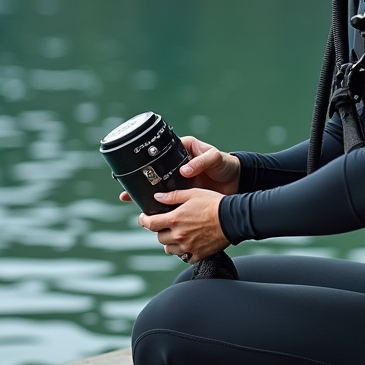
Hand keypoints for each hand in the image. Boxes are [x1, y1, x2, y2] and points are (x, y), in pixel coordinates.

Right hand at [118, 136, 239, 203]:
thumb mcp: (214, 158)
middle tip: (127, 189)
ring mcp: (180, 182)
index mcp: (182, 152)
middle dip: (140, 182)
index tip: (135, 170)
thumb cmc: (226, 165)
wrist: (238, 182)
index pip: (159, 156)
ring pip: (159, 189)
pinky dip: (160, 206)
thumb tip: (184, 170)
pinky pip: (169, 201)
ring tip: (132, 200)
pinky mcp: (185, 195)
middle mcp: (178, 167)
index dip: (146, 163)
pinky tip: (151, 212)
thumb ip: (201, 162)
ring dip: (146, 196)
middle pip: (154, 174)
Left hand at [137, 187, 228, 263]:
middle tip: (168, 224)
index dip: (143, 220)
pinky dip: (184, 252)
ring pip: (169, 249)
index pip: (149, 224)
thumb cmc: (214, 203)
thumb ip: (172, 196)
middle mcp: (178, 235)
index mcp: (174, 220)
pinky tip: (190, 243)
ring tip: (179, 234)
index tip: (144, 219)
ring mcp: (187, 247)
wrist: (233, 219)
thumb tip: (157, 197)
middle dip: (161, 230)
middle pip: (159, 237)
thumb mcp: (192, 194)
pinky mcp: (198, 255)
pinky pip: (184, 257)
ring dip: (171, 242)